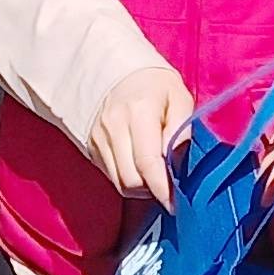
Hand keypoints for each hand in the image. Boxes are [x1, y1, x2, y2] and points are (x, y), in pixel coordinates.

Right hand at [88, 62, 195, 205]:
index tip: (174, 202)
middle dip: (152, 190)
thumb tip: (176, 156)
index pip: (148, 163)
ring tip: (155, 177)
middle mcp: (114, 127)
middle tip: (168, 186)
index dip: (162, 188)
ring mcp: (99, 138)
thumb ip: (181, 127)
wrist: (117, 72)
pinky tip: (139, 169)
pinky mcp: (92, 146)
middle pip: (131, 179)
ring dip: (139, 187)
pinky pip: (110, 175)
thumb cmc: (155, 85)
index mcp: (139, 112)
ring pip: (119, 182)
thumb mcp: (179, 96)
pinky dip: (127, 178)